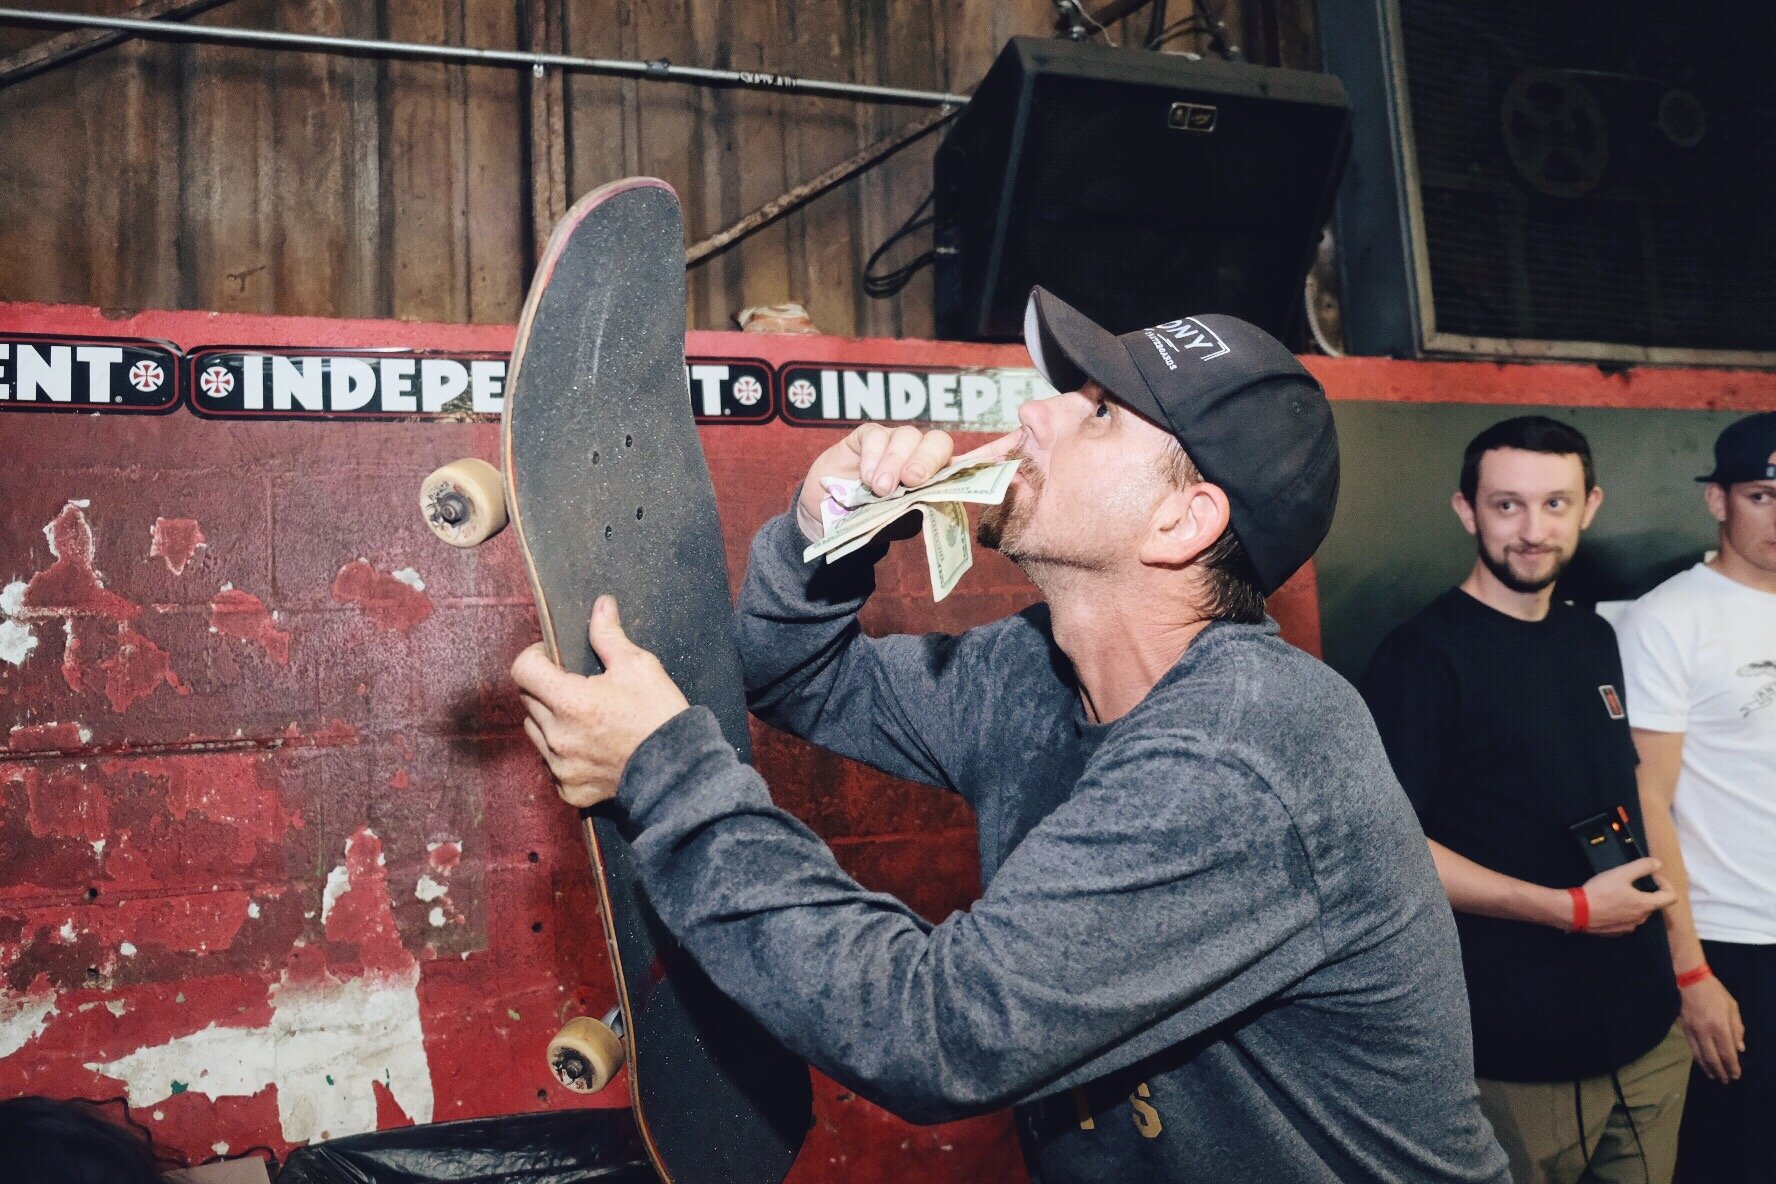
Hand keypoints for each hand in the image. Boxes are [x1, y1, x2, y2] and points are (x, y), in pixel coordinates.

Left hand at [511, 596, 688, 807]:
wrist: (680, 771)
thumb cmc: (659, 715)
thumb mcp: (639, 666)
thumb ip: (609, 635)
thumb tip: (601, 605)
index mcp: (569, 701)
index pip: (522, 669)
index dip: (535, 656)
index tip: (552, 657)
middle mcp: (557, 736)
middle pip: (527, 699)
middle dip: (544, 686)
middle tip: (575, 685)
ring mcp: (560, 766)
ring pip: (535, 732)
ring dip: (549, 719)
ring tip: (582, 716)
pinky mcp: (569, 789)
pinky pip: (550, 764)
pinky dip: (561, 752)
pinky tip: (588, 745)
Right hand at [794, 424, 1020, 541]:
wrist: (829, 521)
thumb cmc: (874, 522)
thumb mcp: (905, 521)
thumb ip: (927, 507)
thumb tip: (949, 500)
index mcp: (938, 477)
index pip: (971, 460)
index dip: (995, 451)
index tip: (1019, 442)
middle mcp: (919, 455)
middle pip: (937, 441)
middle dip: (928, 459)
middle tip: (913, 481)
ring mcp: (892, 444)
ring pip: (906, 437)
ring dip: (894, 462)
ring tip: (881, 489)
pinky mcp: (865, 438)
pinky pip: (876, 435)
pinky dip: (873, 456)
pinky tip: (866, 478)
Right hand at [1575, 859, 1676, 935]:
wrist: (1577, 912)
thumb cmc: (1601, 891)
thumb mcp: (1621, 873)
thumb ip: (1642, 867)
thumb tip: (1657, 864)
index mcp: (1646, 905)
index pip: (1671, 897)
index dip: (1665, 884)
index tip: (1652, 877)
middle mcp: (1641, 919)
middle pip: (1653, 904)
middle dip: (1647, 892)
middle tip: (1631, 881)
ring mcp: (1629, 927)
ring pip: (1639, 913)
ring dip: (1634, 902)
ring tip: (1617, 893)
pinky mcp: (1616, 932)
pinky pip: (1626, 920)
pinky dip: (1622, 912)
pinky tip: (1609, 905)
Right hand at [1680, 973, 1745, 1082]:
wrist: (1691, 981)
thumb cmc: (1715, 993)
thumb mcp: (1733, 1007)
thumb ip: (1737, 1028)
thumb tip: (1740, 1049)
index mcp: (1720, 1026)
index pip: (1727, 1053)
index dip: (1732, 1066)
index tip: (1736, 1075)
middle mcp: (1706, 1031)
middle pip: (1713, 1058)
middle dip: (1720, 1071)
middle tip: (1726, 1080)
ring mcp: (1693, 1031)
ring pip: (1700, 1055)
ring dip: (1708, 1068)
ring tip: (1713, 1077)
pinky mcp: (1685, 1029)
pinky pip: (1692, 1048)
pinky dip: (1698, 1059)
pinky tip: (1702, 1064)